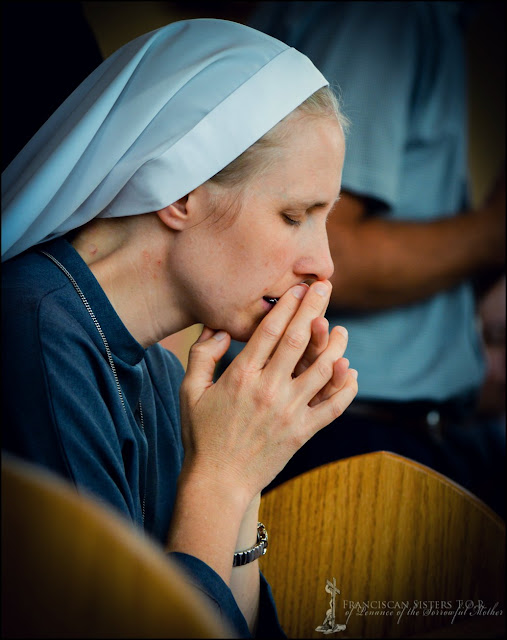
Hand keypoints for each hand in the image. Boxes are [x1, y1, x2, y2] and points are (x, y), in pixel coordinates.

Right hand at [179, 280, 357, 502]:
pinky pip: (333, 407)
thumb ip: (201, 355)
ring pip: (322, 370)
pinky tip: (349, 371)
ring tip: (342, 330)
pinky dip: (345, 388)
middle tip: (325, 286)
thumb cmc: (200, 435)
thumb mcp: (190, 391)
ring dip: (335, 346)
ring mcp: (289, 411)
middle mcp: (268, 390)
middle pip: (298, 340)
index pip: (269, 331)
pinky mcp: (303, 432)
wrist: (218, 482)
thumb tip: (220, 328)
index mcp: (241, 376)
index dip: (287, 305)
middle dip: (314, 308)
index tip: (299, 287)